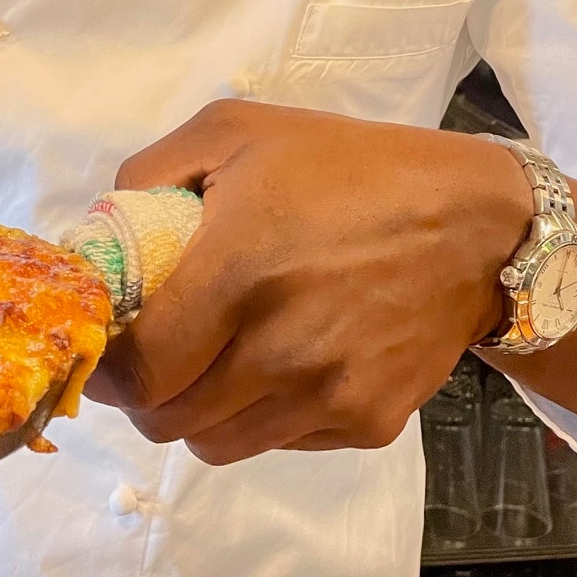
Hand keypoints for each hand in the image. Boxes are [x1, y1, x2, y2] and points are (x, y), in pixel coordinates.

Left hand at [84, 100, 529, 464]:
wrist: (478, 225)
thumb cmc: (348, 169)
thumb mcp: (237, 131)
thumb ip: (149, 174)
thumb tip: (98, 233)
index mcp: (238, 272)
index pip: (139, 371)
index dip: (107, 369)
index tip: (107, 345)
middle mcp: (281, 348)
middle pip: (168, 420)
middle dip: (145, 392)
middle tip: (156, 351)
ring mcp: (328, 395)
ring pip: (217, 445)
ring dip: (199, 410)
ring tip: (216, 357)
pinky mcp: (367, 422)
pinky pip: (280, 443)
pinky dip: (262, 416)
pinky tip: (283, 361)